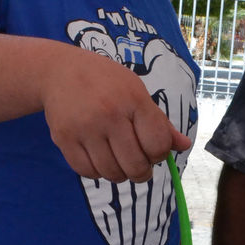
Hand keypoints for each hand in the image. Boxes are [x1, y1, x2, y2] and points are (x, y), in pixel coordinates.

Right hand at [40, 48, 190, 182]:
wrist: (60, 70)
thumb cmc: (106, 82)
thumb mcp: (136, 92)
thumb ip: (160, 122)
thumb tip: (184, 145)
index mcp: (134, 100)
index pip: (158, 144)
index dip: (160, 155)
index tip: (153, 152)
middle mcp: (110, 114)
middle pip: (135, 165)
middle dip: (142, 172)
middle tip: (138, 166)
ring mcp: (85, 127)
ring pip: (111, 173)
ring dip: (119, 174)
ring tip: (118, 162)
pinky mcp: (64, 138)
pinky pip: (87, 172)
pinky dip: (97, 172)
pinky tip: (99, 159)